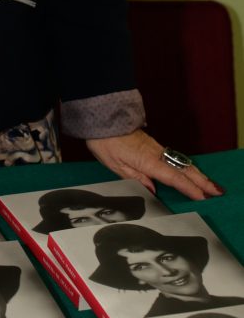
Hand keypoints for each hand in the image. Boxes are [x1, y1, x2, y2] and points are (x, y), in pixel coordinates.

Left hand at [86, 129, 223, 200]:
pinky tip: (190, 172)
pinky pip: (174, 159)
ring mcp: (156, 148)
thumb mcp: (116, 165)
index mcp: (148, 161)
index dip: (189, 188)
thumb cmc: (106, 143)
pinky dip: (187, 167)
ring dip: (196, 174)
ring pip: (181, 163)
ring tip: (208, 185)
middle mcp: (156, 154)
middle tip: (215, 192)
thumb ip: (136, 179)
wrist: (103, 120)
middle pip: (183, 169)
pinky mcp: (154, 146)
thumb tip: (153, 190)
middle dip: (201, 181)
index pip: (173, 177)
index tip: (202, 197)